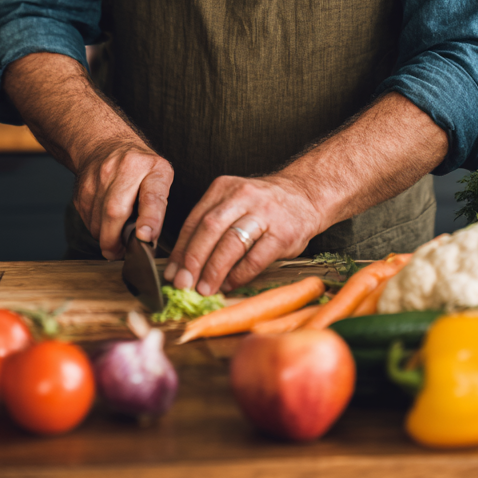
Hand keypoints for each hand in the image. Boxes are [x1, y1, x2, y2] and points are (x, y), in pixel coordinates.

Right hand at [72, 139, 173, 259]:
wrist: (105, 143)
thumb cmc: (138, 166)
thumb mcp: (159, 176)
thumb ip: (158, 205)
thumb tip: (149, 238)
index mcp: (149, 168)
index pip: (151, 196)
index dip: (150, 218)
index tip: (145, 236)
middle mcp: (122, 170)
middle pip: (114, 211)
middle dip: (115, 240)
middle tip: (119, 253)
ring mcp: (97, 178)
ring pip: (97, 221)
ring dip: (105, 236)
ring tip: (115, 235)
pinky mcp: (82, 189)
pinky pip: (86, 219)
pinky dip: (96, 228)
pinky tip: (104, 221)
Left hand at [162, 175, 322, 295]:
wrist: (305, 195)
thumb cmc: (262, 205)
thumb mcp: (233, 202)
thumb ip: (211, 226)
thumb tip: (183, 265)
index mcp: (223, 188)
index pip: (195, 220)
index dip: (181, 249)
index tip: (172, 273)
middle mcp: (242, 196)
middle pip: (210, 229)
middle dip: (193, 260)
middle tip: (183, 284)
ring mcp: (264, 213)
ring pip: (231, 243)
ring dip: (214, 270)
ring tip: (204, 289)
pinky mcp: (283, 233)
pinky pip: (255, 258)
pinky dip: (239, 275)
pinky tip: (229, 284)